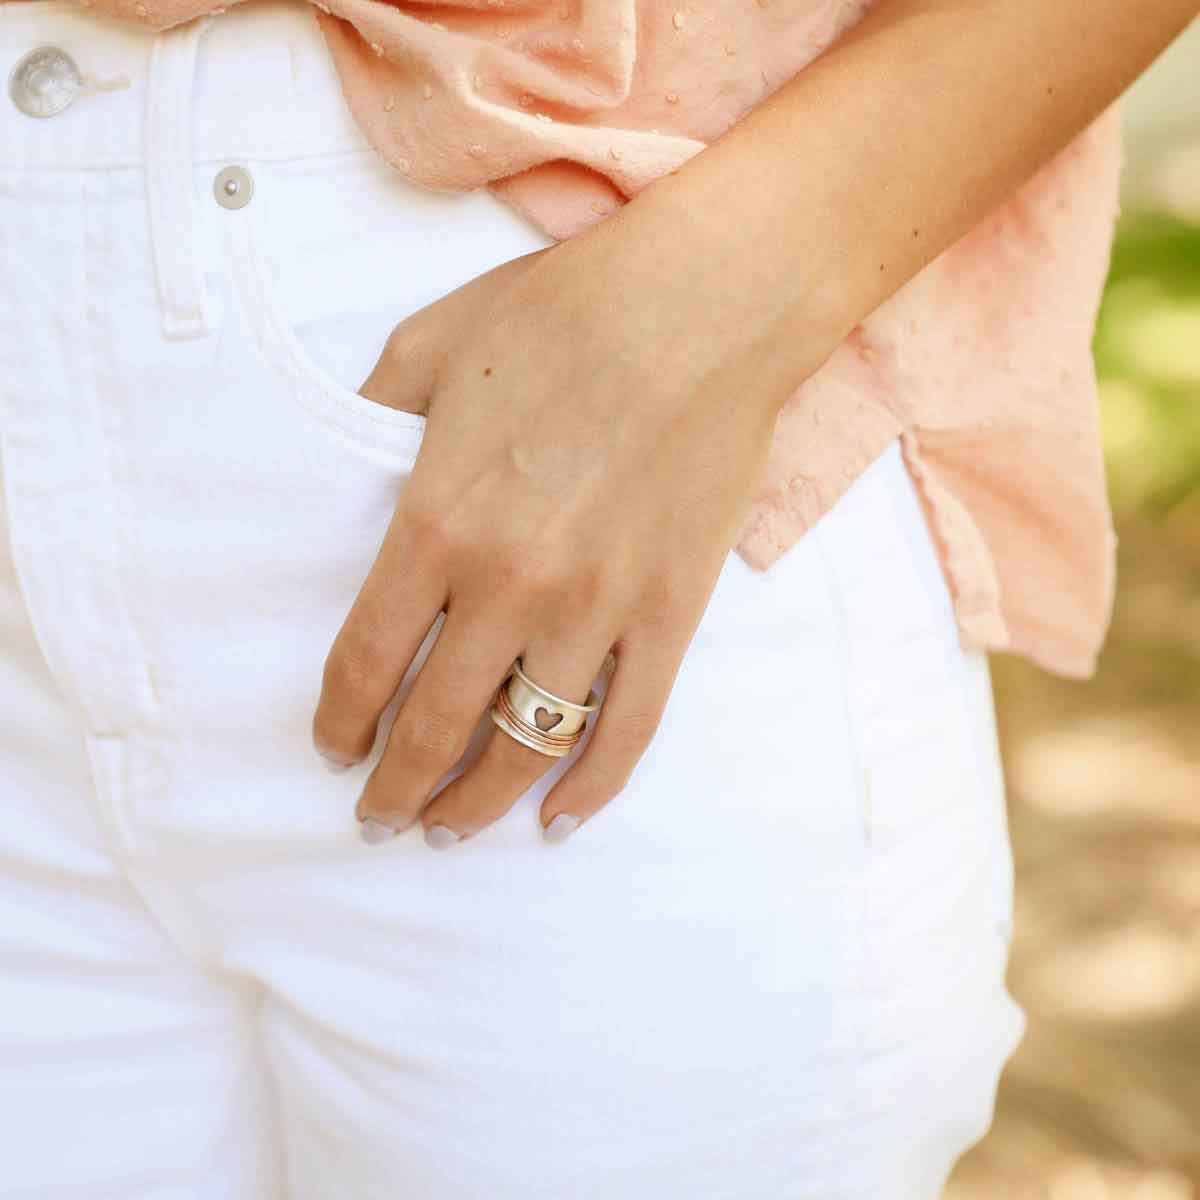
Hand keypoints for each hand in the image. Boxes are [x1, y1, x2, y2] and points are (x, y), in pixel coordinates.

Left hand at [311, 208, 804, 846]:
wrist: (706, 306)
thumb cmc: (566, 315)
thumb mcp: (431, 347)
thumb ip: (371, 419)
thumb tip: (347, 472)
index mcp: (438, 523)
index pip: (365, 660)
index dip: (340, 721)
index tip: (332, 749)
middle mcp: (511, 586)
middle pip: (435, 723)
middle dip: (395, 786)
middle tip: (377, 816)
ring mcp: (599, 610)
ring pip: (526, 744)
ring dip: (478, 802)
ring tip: (449, 828)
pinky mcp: (671, 615)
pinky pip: (629, 729)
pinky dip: (592, 788)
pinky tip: (559, 820)